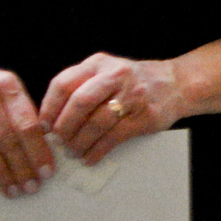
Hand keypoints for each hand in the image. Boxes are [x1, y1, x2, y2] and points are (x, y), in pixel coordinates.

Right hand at [0, 54, 53, 195]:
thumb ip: (19, 109)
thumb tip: (41, 145)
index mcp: (5, 85)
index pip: (28, 124)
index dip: (39, 152)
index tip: (46, 171)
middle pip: (8, 140)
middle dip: (22, 169)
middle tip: (30, 186)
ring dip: (1, 175)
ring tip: (11, 189)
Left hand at [42, 52, 187, 165]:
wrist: (176, 84)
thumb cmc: (133, 82)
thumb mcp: (105, 72)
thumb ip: (81, 86)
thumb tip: (51, 119)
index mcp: (98, 64)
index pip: (64, 84)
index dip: (49, 108)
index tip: (44, 126)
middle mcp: (115, 76)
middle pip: (79, 103)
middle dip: (64, 127)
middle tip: (59, 141)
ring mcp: (132, 96)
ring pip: (96, 123)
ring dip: (80, 142)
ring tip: (73, 151)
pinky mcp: (144, 117)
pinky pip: (114, 137)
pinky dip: (97, 151)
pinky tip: (90, 156)